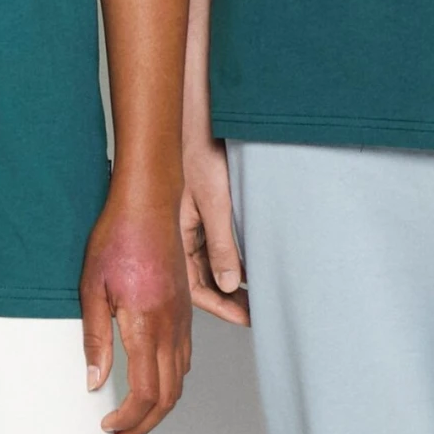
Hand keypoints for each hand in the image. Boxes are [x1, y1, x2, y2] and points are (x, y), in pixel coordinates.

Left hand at [79, 185, 191, 433]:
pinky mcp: (185, 309)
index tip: (108, 427)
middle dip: (144, 424)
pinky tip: (151, 379)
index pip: (146, 392)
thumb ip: (95, 338)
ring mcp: (182, 318)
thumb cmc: (117, 237)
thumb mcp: (92, 287)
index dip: (128, 420)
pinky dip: (170, 380)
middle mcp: (171, 326)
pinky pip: (185, 357)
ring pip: (180, 379)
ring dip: (159, 406)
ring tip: (133, 415)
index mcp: (146, 324)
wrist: (148, 202)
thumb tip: (94, 381)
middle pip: (168, 395)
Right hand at [181, 131, 248, 324]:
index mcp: (175, 234)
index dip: (222, 306)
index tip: (247, 319)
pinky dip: (232, 257)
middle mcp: (181, 232)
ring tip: (257, 292)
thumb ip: (222, 243)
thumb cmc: (199, 149)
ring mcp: (192, 220)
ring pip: (211, 261)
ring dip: (232, 278)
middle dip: (229, 298)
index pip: (196, 286)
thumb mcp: (215, 201)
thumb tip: (228, 283)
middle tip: (257, 311)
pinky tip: (249, 263)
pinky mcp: (203, 206)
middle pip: (203, 277)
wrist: (200, 114)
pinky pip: (216, 242)